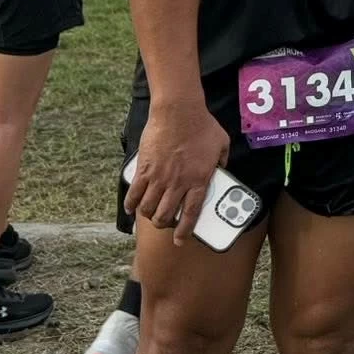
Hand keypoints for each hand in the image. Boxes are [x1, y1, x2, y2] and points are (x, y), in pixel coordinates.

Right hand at [125, 100, 229, 244]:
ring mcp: (159, 178)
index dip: (184, 231)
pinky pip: (134, 193)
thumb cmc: (202, 126)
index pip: (190, 214)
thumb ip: (222, 160)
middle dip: (163, 224)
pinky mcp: (144, 169)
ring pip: (148, 208)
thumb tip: (221, 168)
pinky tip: (131, 209)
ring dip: (148, 216)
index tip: (180, 241)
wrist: (179, 112)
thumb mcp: (222, 144)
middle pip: (165, 215)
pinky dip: (131, 204)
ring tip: (149, 214)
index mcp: (198, 180)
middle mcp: (178, 184)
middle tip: (164, 222)